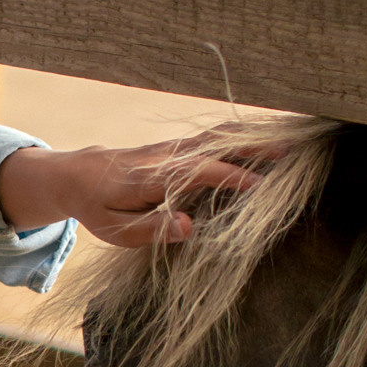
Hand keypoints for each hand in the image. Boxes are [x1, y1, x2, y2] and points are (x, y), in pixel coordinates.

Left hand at [0, 132, 281, 249]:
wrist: (75, 175)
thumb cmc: (97, 209)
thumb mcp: (116, 230)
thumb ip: (153, 229)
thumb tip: (190, 226)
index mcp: (151, 177)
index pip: (198, 173)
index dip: (230, 178)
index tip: (261, 187)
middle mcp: (164, 156)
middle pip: (214, 144)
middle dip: (251, 146)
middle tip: (290, 149)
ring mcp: (170, 148)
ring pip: (215, 135)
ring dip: (251, 135)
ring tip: (288, 137)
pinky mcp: (175, 147)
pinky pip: (211, 138)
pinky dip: (239, 136)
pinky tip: (263, 138)